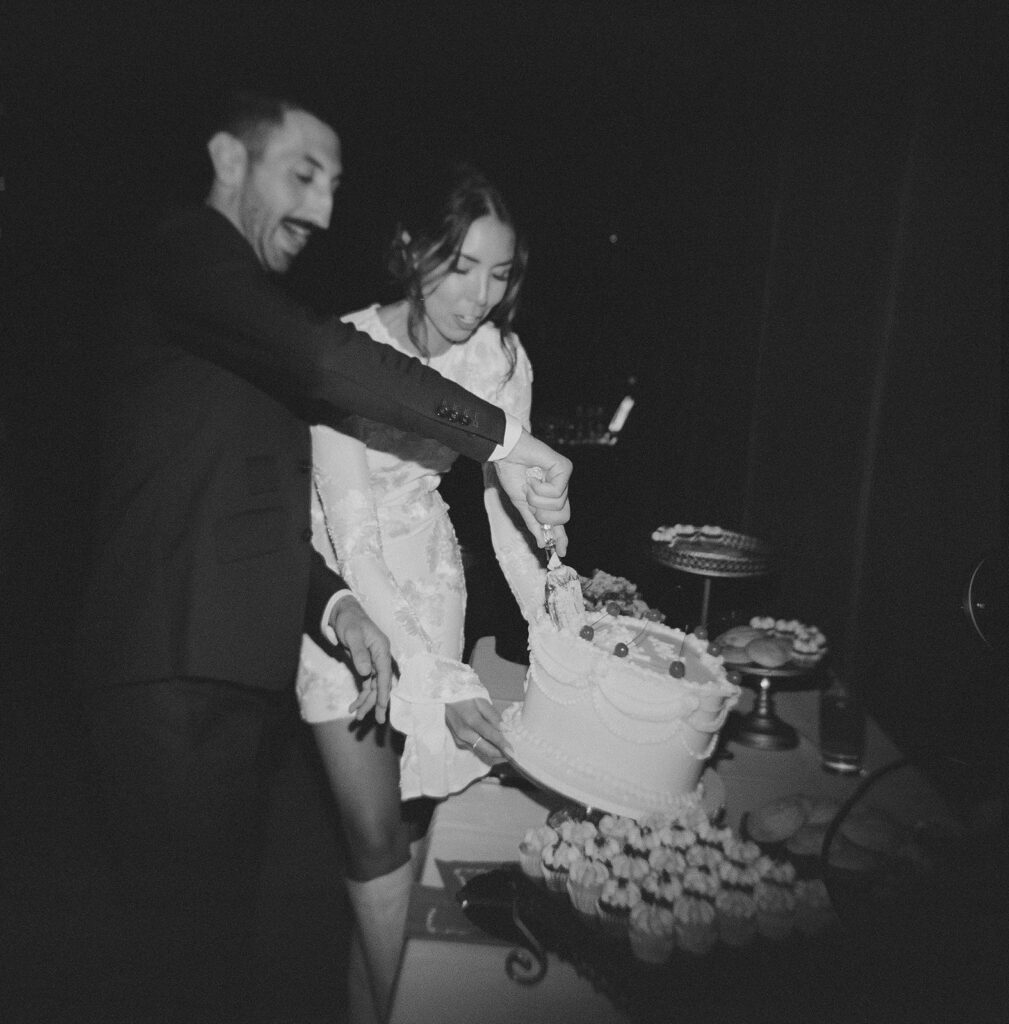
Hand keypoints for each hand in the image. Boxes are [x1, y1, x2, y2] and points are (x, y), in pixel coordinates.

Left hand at [329, 596, 393, 723]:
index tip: (384, 708)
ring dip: (367, 702)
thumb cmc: (348, 621)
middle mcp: (380, 657)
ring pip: (373, 687)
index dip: (385, 693)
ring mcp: (373, 662)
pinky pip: (366, 684)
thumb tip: (366, 672)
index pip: (385, 675)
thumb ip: (359, 652)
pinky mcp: (365, 665)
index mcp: (381, 649)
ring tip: (357, 717)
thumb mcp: (351, 635)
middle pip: (381, 684)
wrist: (342, 613)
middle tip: (378, 722)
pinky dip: (361, 695)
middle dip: (378, 703)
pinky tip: (354, 706)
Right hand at [445, 697, 510, 762]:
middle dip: (500, 754)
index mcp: (472, 720)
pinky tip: (493, 745)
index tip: (513, 753)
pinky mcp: (458, 741)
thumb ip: (494, 716)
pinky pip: (475, 748)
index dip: (502, 745)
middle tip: (512, 755)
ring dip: (493, 753)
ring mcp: (460, 739)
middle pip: (485, 749)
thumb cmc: (465, 696)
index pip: (491, 736)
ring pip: (480, 751)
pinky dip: (485, 749)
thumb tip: (506, 729)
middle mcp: (464, 733)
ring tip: (505, 751)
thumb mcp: (481, 701)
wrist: (445, 697)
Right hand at [495, 430, 570, 555]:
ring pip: (557, 505)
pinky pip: (556, 492)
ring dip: (537, 498)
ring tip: (530, 483)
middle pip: (562, 517)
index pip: (560, 522)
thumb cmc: (512, 474)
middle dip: (542, 513)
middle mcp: (560, 490)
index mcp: (550, 500)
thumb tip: (543, 543)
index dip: (561, 537)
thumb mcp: (521, 505)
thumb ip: (533, 523)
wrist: (506, 454)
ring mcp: (564, 479)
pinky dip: (540, 488)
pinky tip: (534, 476)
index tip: (562, 552)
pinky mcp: (565, 468)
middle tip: (530, 498)